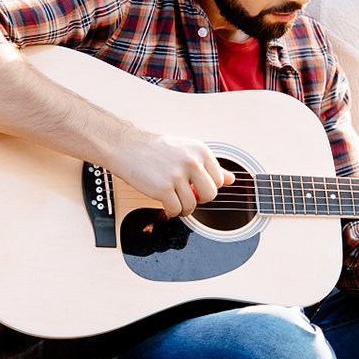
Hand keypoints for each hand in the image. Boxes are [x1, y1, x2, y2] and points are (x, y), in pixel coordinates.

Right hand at [108, 130, 234, 217]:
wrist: (127, 147)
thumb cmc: (155, 149)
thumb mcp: (186, 150)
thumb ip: (209, 165)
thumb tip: (231, 179)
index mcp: (200, 151)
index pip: (219, 180)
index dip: (207, 186)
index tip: (196, 186)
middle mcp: (191, 161)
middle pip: (210, 195)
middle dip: (199, 199)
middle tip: (187, 195)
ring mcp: (177, 175)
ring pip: (192, 205)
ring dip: (183, 208)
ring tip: (174, 200)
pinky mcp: (163, 188)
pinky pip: (176, 210)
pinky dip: (171, 212)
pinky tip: (165, 203)